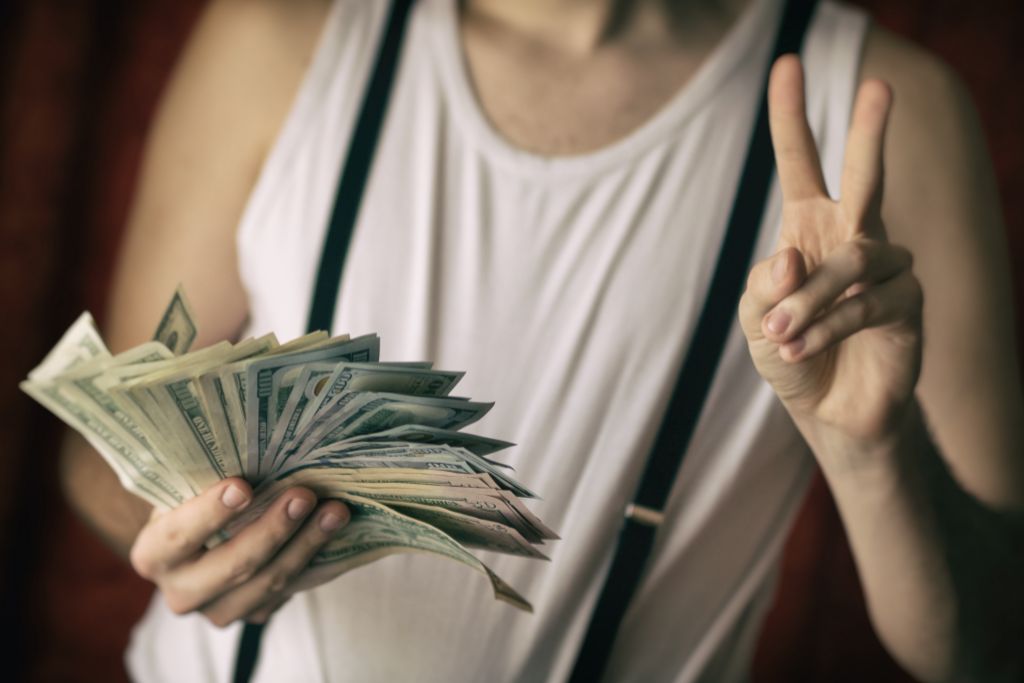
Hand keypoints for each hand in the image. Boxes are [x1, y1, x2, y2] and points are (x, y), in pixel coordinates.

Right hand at [129, 478, 349, 626]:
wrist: (202, 541)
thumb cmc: (196, 500)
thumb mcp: (188, 488)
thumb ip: (207, 477)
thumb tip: (261, 449)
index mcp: (154, 554)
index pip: (177, 535)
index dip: (208, 513)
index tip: (241, 487)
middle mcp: (181, 591)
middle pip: (233, 566)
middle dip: (273, 530)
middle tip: (304, 496)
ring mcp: (219, 610)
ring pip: (269, 584)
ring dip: (307, 546)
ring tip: (335, 512)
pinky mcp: (255, 615)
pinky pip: (292, 592)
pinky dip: (319, 563)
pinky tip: (340, 536)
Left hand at [739, 55, 922, 444]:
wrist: (827, 410)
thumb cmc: (789, 353)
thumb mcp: (756, 317)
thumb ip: (764, 285)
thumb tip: (791, 255)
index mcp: (808, 226)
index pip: (801, 162)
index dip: (791, 116)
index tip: (787, 65)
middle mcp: (852, 235)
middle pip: (864, 174)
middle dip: (870, 131)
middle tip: (880, 86)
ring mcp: (886, 267)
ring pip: (851, 261)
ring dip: (807, 300)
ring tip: (780, 333)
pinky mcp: (908, 304)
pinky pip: (866, 303)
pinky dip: (827, 325)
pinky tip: (800, 347)